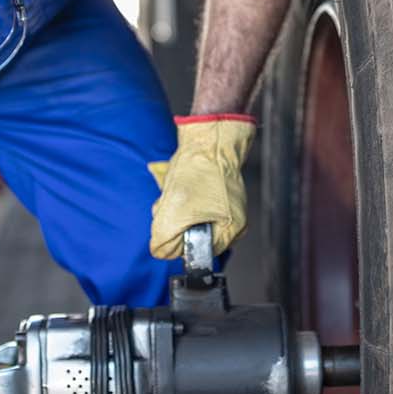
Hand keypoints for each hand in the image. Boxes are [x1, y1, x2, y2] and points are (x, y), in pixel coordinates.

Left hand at [149, 114, 255, 257]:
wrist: (206, 139)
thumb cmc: (200, 170)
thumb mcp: (174, 212)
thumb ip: (165, 240)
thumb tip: (161, 251)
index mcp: (231, 232)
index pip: (198, 254)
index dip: (180, 242)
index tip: (173, 225)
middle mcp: (231, 222)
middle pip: (192, 238)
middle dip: (174, 225)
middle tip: (171, 207)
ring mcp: (221, 207)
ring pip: (186, 222)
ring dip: (173, 211)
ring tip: (173, 194)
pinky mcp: (211, 195)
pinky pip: (188, 206)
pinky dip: (178, 200)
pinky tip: (176, 187)